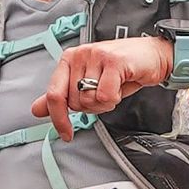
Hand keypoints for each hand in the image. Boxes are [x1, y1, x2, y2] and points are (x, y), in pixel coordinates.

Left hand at [32, 36, 169, 139]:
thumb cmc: (121, 70)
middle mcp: (79, 54)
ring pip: (90, 100)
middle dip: (92, 107)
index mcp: (69, 59)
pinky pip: (106, 96)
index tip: (66, 133)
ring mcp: (96, 56)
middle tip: (104, 95)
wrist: (152, 56)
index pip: (54, 94)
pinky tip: (121, 86)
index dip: (58, 118)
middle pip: (75, 102)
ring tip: (114, 89)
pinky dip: (115, 99)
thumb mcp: (88, 82)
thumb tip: (37, 109)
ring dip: (105, 103)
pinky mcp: (114, 61)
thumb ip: (63, 95)